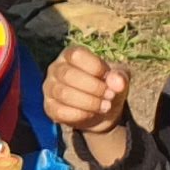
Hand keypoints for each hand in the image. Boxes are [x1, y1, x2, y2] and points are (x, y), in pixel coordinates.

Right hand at [45, 47, 137, 166]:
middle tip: (109, 95)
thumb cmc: (107, 87)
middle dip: (94, 87)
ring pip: (64, 94)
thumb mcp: (119, 79)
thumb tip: (117, 82)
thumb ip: (120, 76)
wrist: (100, 111)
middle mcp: (56, 68)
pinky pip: (60, 111)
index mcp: (71, 54)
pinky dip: (80, 114)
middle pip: (68, 75)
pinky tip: (92, 113)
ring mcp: (50, 88)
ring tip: (105, 106)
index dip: (96, 68)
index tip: (108, 77)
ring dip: (89, 102)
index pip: (77, 56)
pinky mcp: (49, 107)